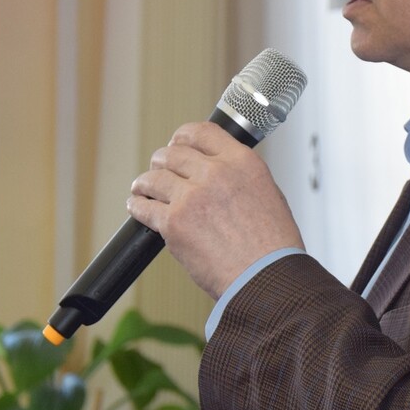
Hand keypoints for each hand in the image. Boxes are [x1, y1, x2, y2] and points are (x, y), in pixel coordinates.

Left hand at [127, 122, 303, 298]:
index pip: (202, 132)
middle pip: (173, 153)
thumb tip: (220, 174)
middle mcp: (216, 173)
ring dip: (144, 183)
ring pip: (153, 177)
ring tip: (142, 188)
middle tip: (159, 170)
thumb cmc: (273, 247)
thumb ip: (240, 177)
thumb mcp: (268, 194)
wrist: (266, 278)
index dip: (183, 137)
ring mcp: (192, 197)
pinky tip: (137, 207)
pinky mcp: (174, 222)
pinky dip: (137, 206)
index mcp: (242, 162)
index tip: (177, 144)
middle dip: (162, 161)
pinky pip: (144, 207)